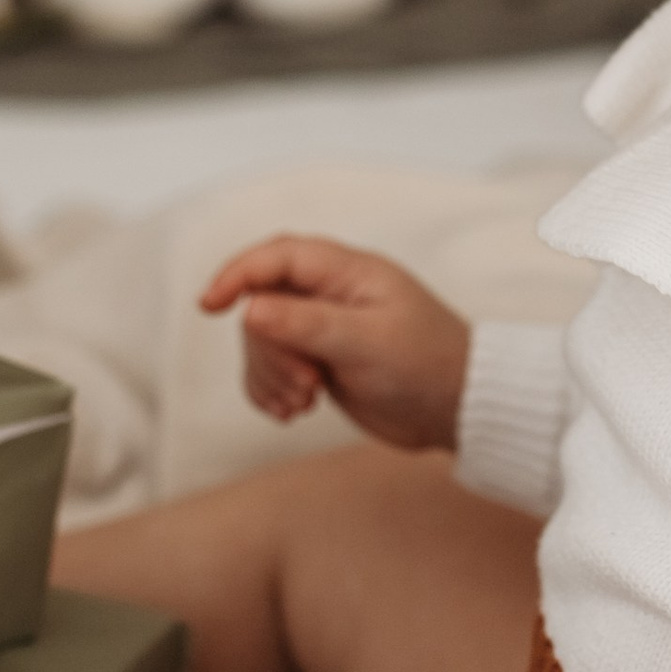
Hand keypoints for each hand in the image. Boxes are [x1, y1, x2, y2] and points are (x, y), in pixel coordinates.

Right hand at [198, 235, 471, 448]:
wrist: (460, 409)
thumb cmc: (428, 364)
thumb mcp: (367, 343)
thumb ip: (307, 324)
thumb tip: (249, 308)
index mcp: (347, 272)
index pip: (277, 257)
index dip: (238, 274)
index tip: (210, 305)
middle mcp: (330, 295)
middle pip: (262, 306)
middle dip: (270, 350)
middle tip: (307, 385)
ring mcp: (322, 330)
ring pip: (262, 341)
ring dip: (271, 376)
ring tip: (304, 403)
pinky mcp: (319, 364)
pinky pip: (270, 371)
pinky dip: (270, 391)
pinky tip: (291, 414)